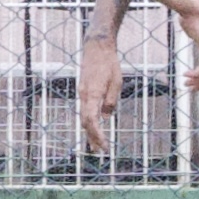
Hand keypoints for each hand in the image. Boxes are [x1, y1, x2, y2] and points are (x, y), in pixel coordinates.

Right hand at [78, 37, 123, 152]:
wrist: (97, 47)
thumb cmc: (109, 64)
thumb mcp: (116, 83)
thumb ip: (111, 101)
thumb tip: (106, 116)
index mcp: (92, 95)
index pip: (92, 121)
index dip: (97, 135)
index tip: (104, 145)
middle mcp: (84, 96)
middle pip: (86, 122)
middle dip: (93, 137)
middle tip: (101, 151)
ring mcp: (82, 93)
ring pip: (84, 117)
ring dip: (90, 131)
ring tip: (95, 145)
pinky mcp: (83, 90)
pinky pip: (85, 110)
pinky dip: (89, 121)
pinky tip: (94, 127)